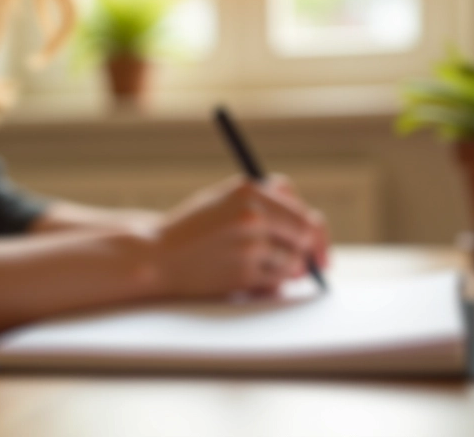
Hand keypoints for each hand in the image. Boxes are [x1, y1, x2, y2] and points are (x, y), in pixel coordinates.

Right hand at [152, 175, 328, 297]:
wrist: (157, 256)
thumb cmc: (194, 229)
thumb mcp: (225, 200)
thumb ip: (265, 204)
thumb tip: (312, 229)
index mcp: (249, 189)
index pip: (299, 208)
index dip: (314, 228)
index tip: (317, 243)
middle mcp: (252, 215)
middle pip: (306, 234)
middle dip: (312, 251)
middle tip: (316, 264)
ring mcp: (248, 245)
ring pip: (294, 261)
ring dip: (288, 269)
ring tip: (261, 267)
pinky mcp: (243, 273)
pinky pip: (276, 281)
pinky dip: (272, 283)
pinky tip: (252, 279)